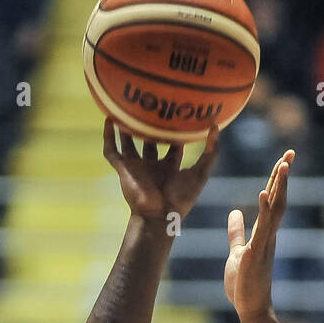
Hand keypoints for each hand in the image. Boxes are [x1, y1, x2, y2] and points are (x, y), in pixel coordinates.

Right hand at [103, 119, 218, 220]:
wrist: (159, 214)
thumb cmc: (181, 198)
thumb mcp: (200, 173)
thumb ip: (210, 153)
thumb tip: (215, 128)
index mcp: (170, 169)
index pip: (174, 147)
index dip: (178, 133)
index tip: (181, 116)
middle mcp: (153, 166)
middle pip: (151, 143)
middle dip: (152, 129)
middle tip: (154, 107)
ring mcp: (137, 167)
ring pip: (129, 143)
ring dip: (127, 128)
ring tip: (126, 108)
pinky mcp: (123, 169)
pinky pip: (111, 150)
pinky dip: (108, 136)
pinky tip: (108, 120)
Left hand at [225, 149, 292, 319]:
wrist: (250, 308)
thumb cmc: (245, 283)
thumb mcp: (237, 251)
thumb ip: (236, 231)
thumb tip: (236, 212)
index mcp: (264, 232)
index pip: (272, 199)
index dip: (276, 179)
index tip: (284, 159)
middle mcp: (269, 234)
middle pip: (279, 198)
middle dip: (283, 176)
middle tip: (290, 153)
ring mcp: (266, 242)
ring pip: (276, 209)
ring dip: (279, 187)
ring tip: (283, 165)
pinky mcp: (258, 252)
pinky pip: (263, 227)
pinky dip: (264, 210)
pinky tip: (263, 194)